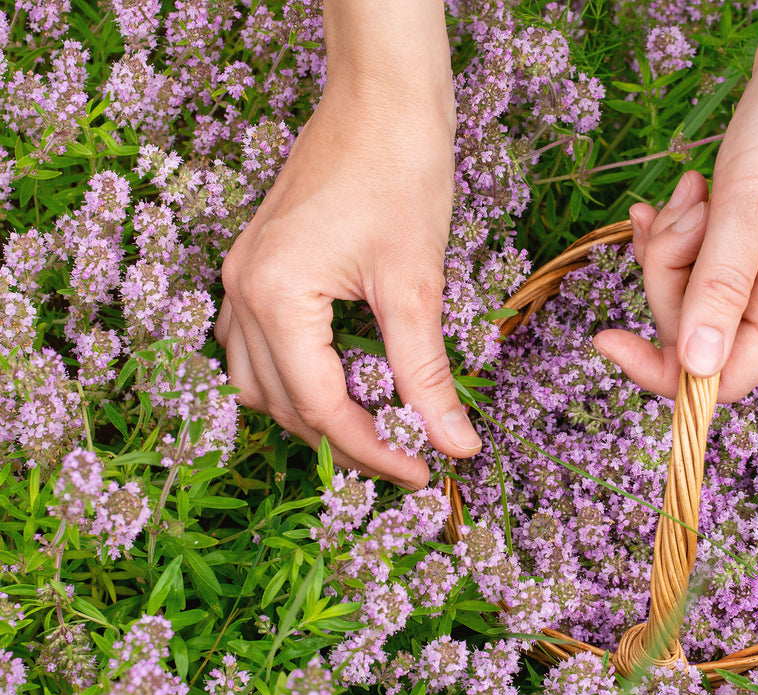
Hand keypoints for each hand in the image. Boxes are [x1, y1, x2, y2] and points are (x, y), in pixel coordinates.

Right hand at [216, 3, 480, 488]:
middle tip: (405, 458)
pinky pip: (255, 346)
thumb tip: (455, 444)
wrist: (382, 97)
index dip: (374, 452)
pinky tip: (337, 380)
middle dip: (344, 440)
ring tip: (372, 430)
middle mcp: (242, 290)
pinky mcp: (256, 264)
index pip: (321, 407)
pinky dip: (293, 377)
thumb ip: (428, 373)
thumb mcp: (418, 283)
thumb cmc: (401, 172)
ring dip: (311, 414)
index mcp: (276, 296)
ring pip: (258, 382)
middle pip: (282, 403)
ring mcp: (241, 274)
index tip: (423, 473)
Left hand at [594, 0, 757, 401]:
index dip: (660, 369)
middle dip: (666, 273)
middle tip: (685, 215)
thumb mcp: (750, 207)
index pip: (720, 377)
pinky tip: (681, 192)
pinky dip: (675, 226)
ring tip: (695, 189)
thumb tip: (695, 369)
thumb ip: (720, 290)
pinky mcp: (743, 236)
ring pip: (683, 286)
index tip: (605, 337)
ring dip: (672, 240)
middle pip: (690, 326)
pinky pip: (689, 253)